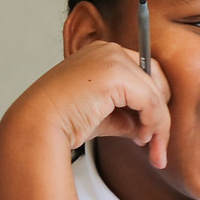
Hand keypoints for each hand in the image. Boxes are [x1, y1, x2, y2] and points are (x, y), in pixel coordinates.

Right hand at [2, 41, 169, 167]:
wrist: (38, 126)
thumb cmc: (65, 122)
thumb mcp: (105, 115)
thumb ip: (129, 115)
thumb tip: (150, 128)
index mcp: (103, 54)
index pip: (144, 73)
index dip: (154, 102)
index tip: (152, 132)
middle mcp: (109, 50)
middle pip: (156, 78)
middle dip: (161, 113)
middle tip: (157, 144)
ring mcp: (112, 59)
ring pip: (156, 93)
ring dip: (160, 125)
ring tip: (152, 148)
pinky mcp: (116, 74)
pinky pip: (151, 102)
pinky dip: (154, 124)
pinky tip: (143, 140)